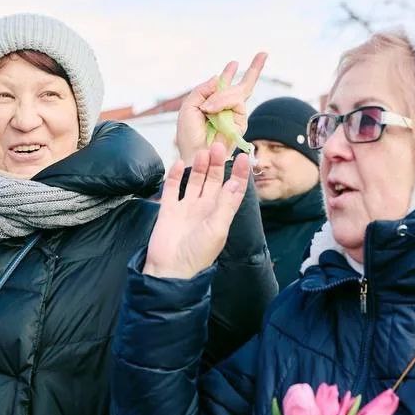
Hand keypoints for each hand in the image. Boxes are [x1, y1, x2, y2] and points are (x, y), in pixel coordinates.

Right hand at [144, 142, 250, 279]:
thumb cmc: (197, 254)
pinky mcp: (169, 210)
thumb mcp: (217, 228)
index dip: (240, 174)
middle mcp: (204, 209)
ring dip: (199, 166)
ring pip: (195, 182)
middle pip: (213, 181)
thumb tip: (236, 182)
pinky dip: (175, 176)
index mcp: (220, 214)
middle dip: (217, 164)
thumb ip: (225, 204)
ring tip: (203, 151)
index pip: (233, 189)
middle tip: (218, 146)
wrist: (170, 269)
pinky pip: (172, 188)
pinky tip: (178, 163)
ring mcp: (186, 208)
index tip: (244, 156)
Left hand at [174, 53, 267, 161]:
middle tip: (263, 54)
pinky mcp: (241, 122)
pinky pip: (235, 102)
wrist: (195, 153)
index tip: (236, 62)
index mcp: (214, 103)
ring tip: (206, 109)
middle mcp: (227, 108)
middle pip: (244, 86)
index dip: (230, 73)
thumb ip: (202, 90)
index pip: (225, 86)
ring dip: (219, 97)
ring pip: (235, 93)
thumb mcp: (189, 106)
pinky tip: (210, 110)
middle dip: (255, 69)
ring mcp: (236, 115)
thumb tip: (218, 78)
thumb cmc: (189, 135)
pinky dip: (222, 103)